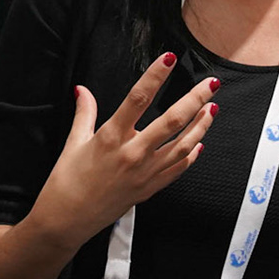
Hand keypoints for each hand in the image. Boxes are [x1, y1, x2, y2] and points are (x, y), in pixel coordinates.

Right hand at [27, 54, 218, 247]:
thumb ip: (84, 113)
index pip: (138, 98)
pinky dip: (191, 154)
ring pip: (183, 144)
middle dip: (195, 99)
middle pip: (172, 120)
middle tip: (211, 84)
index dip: (155, 76)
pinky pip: (178, 168)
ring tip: (212, 109)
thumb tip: (82, 90)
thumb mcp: (73, 142)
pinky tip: (199, 142)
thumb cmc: (67, 181)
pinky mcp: (149, 188)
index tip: (169, 59)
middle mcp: (132, 153)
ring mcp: (145, 172)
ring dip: (201, 126)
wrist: (67, 219)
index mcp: (111, 137)